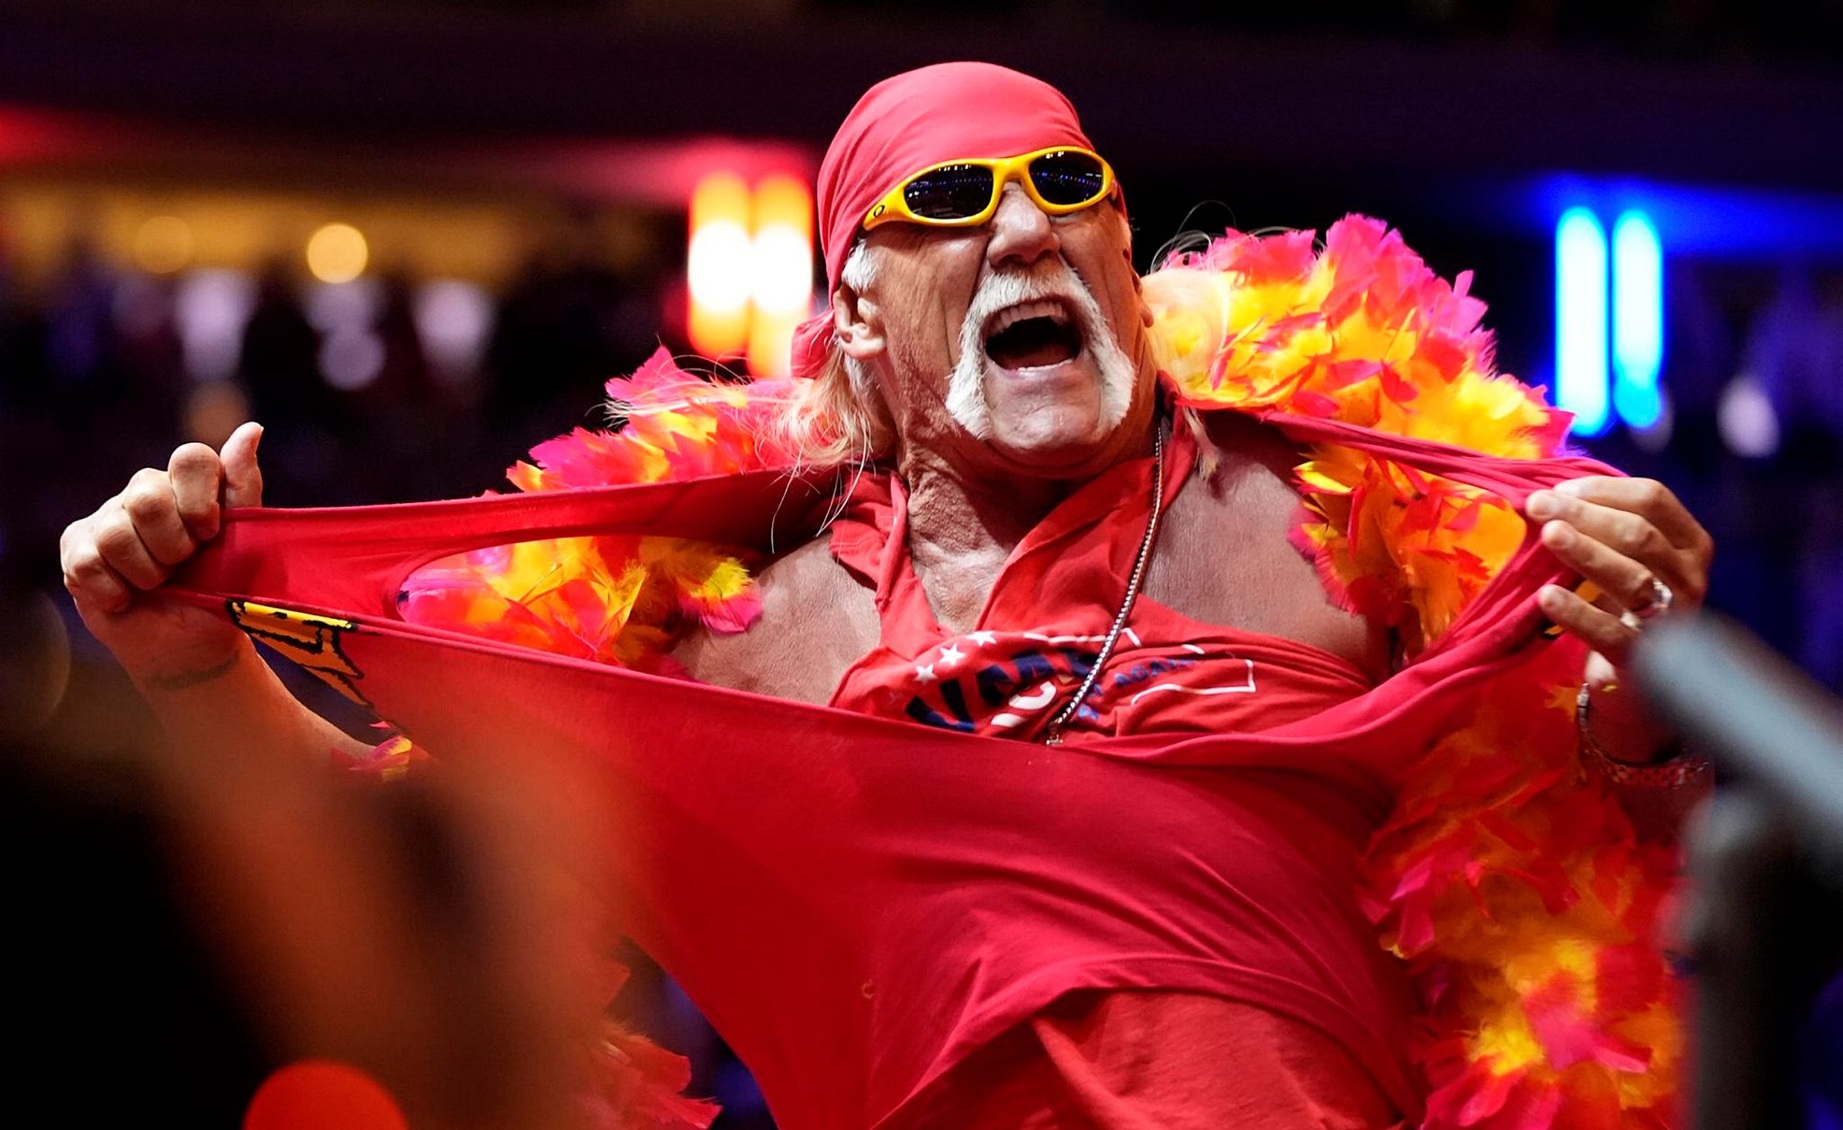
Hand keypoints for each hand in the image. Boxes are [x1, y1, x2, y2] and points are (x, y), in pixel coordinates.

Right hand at [60, 422, 264, 685]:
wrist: (191, 643)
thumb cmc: (221, 588)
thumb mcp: (244, 541)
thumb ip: (242, 486)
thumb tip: (252, 428)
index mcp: (189, 484)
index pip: (191, 458)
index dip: (201, 503)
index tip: (211, 536)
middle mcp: (146, 491)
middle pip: (148, 498)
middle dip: (173, 547)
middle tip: (183, 567)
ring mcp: (107, 517)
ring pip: (116, 533)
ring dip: (147, 573)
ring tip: (159, 585)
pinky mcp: (78, 548)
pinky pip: (90, 562)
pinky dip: (117, 592)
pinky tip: (129, 598)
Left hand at [1527, 476, 1713, 761]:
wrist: (1634, 680)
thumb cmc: (1620, 605)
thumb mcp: (1619, 559)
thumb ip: (1595, 526)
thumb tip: (1541, 492)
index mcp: (1688, 543)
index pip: (1653, 499)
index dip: (1604, 490)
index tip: (1558, 489)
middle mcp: (1689, 578)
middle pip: (1641, 534)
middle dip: (1586, 515)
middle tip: (1539, 505)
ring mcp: (1672, 620)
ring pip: (1633, 578)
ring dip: (1587, 553)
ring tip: (1548, 535)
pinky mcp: (1643, 659)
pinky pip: (1611, 633)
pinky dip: (1578, 613)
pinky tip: (1546, 597)